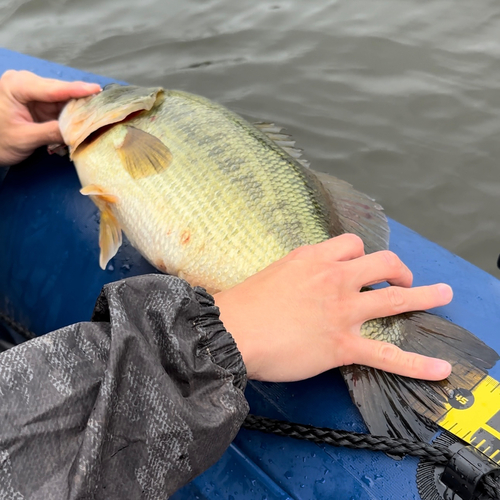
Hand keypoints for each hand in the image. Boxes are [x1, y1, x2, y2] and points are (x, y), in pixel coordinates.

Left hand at [0, 70, 100, 165]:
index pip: (52, 88)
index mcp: (16, 86)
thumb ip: (51, 133)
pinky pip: (60, 107)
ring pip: (63, 100)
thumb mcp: (25, 138)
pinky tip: (82, 122)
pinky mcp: (39, 103)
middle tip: (102, 110)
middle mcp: (25, 84)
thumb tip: (76, 132)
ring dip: (77, 111)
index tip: (96, 89)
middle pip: (61, 92)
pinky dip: (71, 117)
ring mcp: (33, 93)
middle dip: (80, 102)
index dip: (76, 89)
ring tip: (96, 118)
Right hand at [214, 234, 452, 382]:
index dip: (362, 254)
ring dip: (424, 295)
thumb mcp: (271, 274)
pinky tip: (438, 368)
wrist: (231, 332)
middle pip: (382, 261)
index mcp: (313, 258)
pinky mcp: (343, 344)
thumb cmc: (242, 305)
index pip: (351, 244)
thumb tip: (298, 281)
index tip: (360, 265)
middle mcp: (334, 278)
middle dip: (398, 268)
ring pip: (395, 297)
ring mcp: (343, 310)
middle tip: (402, 278)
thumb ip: (294, 273)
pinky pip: (387, 354)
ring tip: (444, 294)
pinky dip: (416, 363)